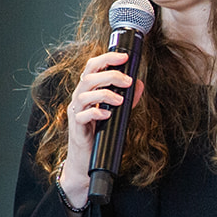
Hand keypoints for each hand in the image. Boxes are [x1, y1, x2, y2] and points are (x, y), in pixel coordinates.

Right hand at [57, 50, 144, 207]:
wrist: (86, 160)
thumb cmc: (100, 132)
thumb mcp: (117, 112)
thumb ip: (127, 97)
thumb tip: (140, 83)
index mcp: (88, 90)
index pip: (93, 67)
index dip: (106, 58)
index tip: (124, 57)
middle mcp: (80, 98)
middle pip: (88, 77)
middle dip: (109, 75)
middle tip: (127, 80)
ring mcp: (76, 112)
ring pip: (84, 94)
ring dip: (104, 94)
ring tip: (120, 100)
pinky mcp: (76, 127)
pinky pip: (82, 116)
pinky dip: (95, 112)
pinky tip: (107, 114)